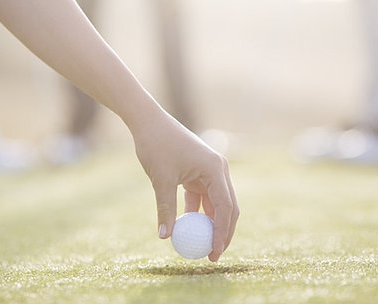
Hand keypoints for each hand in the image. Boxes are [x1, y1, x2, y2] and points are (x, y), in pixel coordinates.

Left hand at [132, 111, 238, 261]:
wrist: (149, 122)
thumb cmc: (156, 146)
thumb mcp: (161, 180)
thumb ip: (165, 209)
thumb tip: (165, 237)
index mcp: (215, 169)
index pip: (225, 207)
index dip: (222, 233)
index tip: (213, 253)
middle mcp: (218, 169)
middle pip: (228, 207)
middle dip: (222, 232)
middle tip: (212, 255)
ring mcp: (210, 170)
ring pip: (216, 204)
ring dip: (209, 224)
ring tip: (200, 246)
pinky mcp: (199, 172)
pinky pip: (202, 197)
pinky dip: (197, 213)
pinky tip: (186, 228)